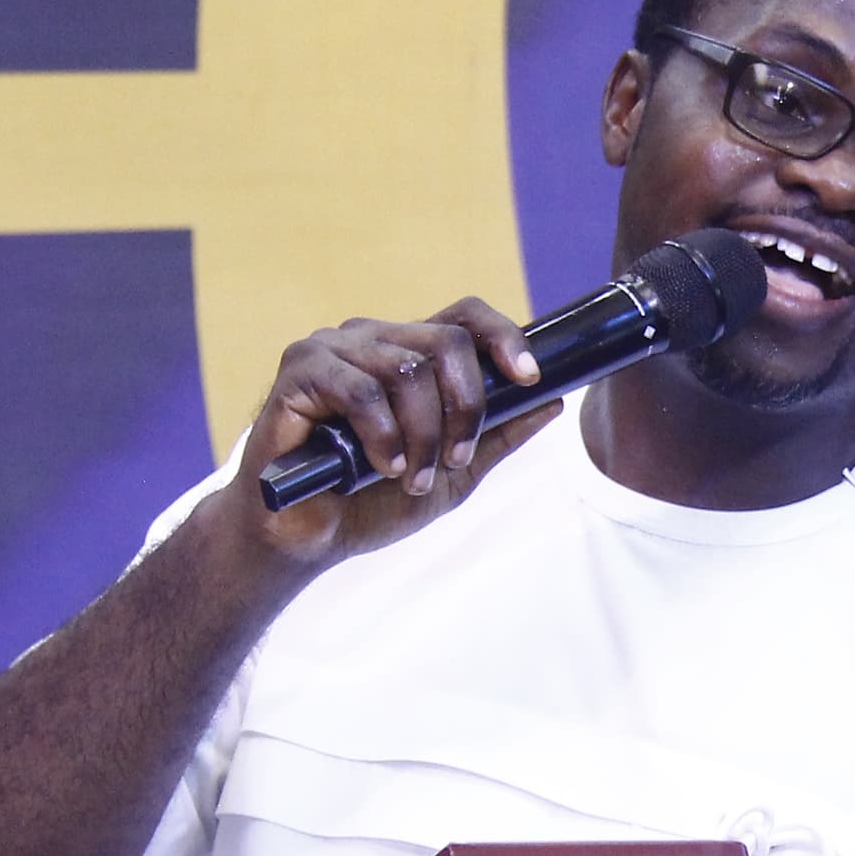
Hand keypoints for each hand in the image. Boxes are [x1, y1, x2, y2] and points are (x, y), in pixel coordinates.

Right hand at [219, 298, 560, 564]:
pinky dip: (382, 435)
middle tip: (454, 459)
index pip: (466, 317)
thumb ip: (497, 436)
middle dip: (465, 408)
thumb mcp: (453, 475)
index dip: (504, 337)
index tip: (530, 377)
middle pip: (447, 341)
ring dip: (422, 434)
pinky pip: (361, 389)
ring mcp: (335, 349)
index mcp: (410, 353)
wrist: (307, 538)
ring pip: (407, 368)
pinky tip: (380, 465)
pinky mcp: (300, 370)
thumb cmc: (370, 502)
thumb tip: (554, 402)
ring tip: (411, 475)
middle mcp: (374, 339)